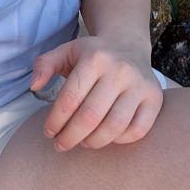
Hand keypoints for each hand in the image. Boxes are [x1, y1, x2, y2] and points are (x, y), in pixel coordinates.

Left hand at [30, 36, 162, 151]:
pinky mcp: (155, 98)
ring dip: (93, 142)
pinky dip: (119, 141)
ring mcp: (140, 84)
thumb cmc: (92, 55)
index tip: (49, 132)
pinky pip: (138, 130)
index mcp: (95, 58)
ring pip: (114, 126)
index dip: (56, 121)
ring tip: (81, 142)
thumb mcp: (66, 51)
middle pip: (90, 116)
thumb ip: (44, 65)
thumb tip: (34, 86)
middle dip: (70, 136)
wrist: (128, 45)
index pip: (70, 98)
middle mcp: (120, 70)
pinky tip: (105, 137)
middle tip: (60, 144)